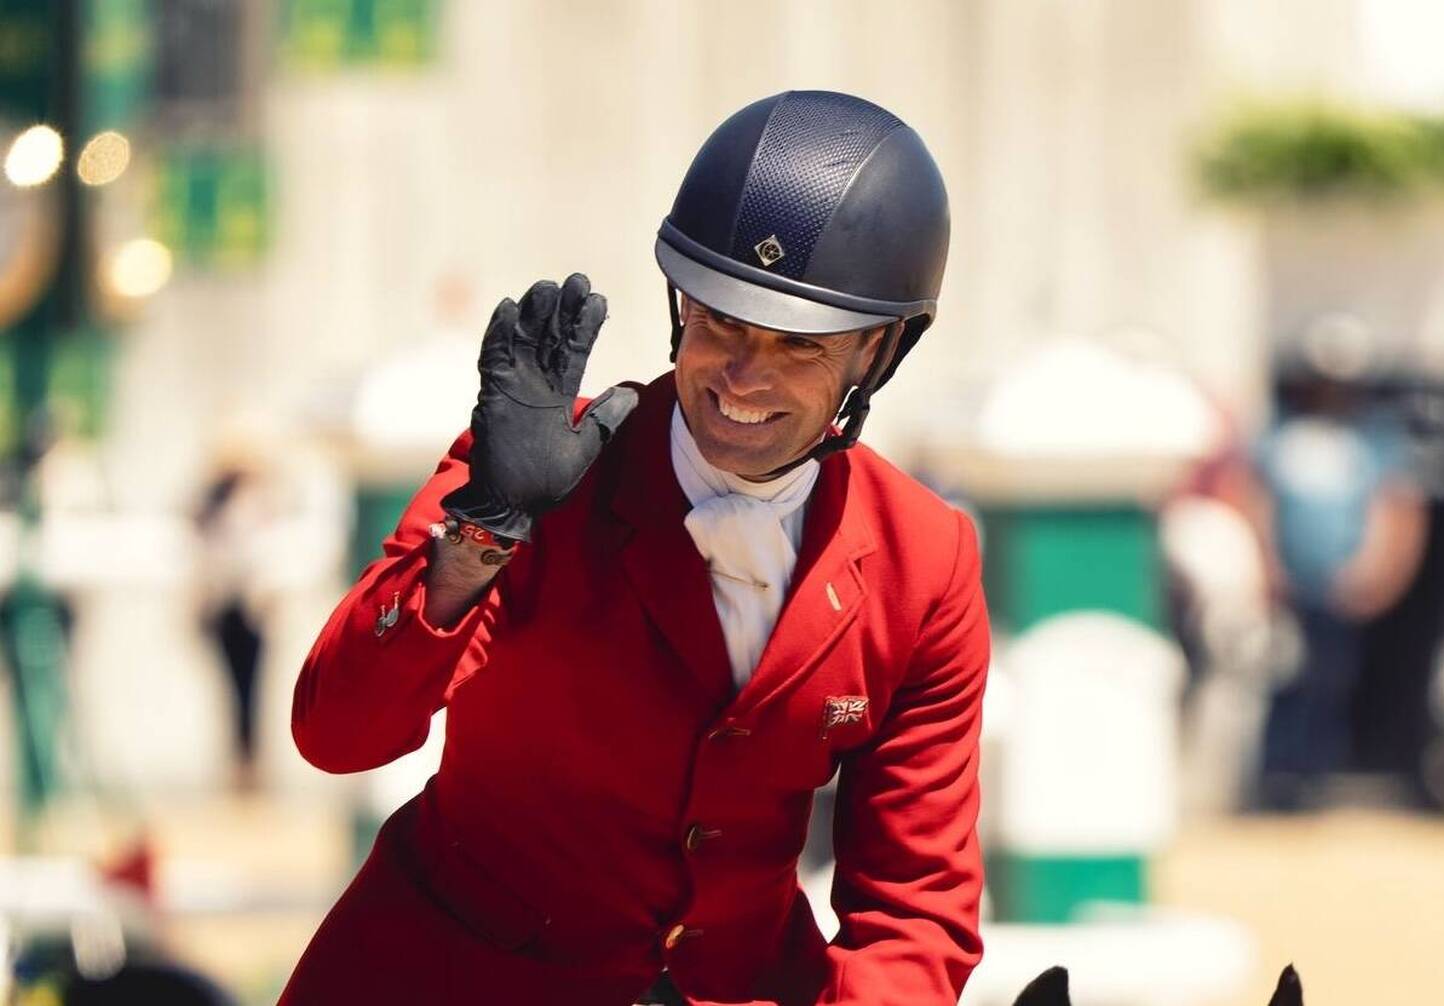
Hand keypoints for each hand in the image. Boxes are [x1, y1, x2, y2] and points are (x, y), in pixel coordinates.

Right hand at [441, 274, 637, 541]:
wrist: (511, 505)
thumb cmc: (545, 480)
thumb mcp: (585, 447)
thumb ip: (605, 418)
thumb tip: (632, 393)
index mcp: (559, 394)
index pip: (574, 350)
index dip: (585, 325)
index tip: (598, 299)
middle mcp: (536, 384)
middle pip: (549, 337)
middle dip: (562, 309)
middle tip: (577, 279)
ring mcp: (512, 387)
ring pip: (523, 340)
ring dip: (534, 313)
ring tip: (546, 287)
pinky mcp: (491, 396)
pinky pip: (493, 359)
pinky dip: (499, 335)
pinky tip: (508, 309)